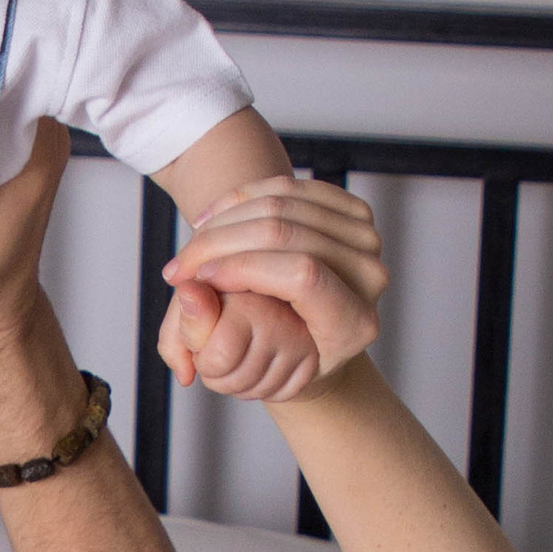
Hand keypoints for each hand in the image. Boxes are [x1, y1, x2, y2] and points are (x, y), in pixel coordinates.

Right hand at [161, 179, 387, 390]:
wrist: (312, 337)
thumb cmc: (277, 354)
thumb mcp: (242, 364)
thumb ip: (205, 332)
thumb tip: (186, 290)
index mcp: (355, 323)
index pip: (300, 275)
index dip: (243, 268)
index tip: (198, 280)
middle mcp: (371, 277)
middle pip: (287, 233)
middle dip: (220, 244)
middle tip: (181, 266)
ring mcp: (366, 239)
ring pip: (283, 203)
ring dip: (223, 220)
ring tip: (192, 243)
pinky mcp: (353, 211)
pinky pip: (287, 187)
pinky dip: (240, 197)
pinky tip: (210, 220)